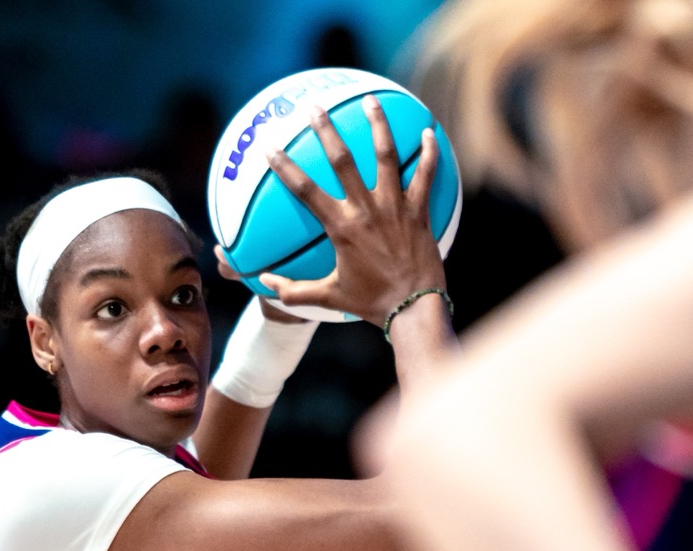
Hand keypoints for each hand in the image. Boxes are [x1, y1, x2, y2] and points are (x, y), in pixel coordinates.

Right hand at [258, 94, 446, 326]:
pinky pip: (426, 175)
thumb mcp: (328, 296)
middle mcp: (367, 210)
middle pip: (343, 160)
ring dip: (378, 124)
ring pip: (386, 156)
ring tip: (370, 100)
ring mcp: (395, 207)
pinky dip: (429, 153)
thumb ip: (292, 290)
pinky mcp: (420, 211)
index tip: (270, 147)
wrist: (413, 308)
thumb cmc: (370, 302)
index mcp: (341, 227)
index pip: (305, 190)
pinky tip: (428, 132)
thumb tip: (263, 282)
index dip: (285, 167)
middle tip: (313, 107)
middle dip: (325, 130)